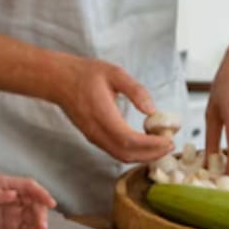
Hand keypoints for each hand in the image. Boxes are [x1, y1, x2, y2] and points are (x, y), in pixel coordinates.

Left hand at [0, 175, 56, 228]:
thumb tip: (13, 195)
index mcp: (6, 185)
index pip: (28, 186)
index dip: (41, 193)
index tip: (50, 203)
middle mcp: (15, 197)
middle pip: (35, 204)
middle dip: (41, 216)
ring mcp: (15, 212)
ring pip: (34, 218)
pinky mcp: (13, 226)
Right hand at [54, 57, 174, 162]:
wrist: (58, 80)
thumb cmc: (85, 73)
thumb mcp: (114, 72)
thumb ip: (135, 90)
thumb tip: (152, 110)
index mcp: (102, 114)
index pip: (129, 139)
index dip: (151, 144)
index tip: (169, 140)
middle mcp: (95, 130)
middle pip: (126, 154)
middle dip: (151, 154)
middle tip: (170, 146)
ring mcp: (92, 136)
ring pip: (120, 155)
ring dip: (142, 156)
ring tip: (161, 146)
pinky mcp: (92, 137)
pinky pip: (114, 151)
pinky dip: (132, 152)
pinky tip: (144, 143)